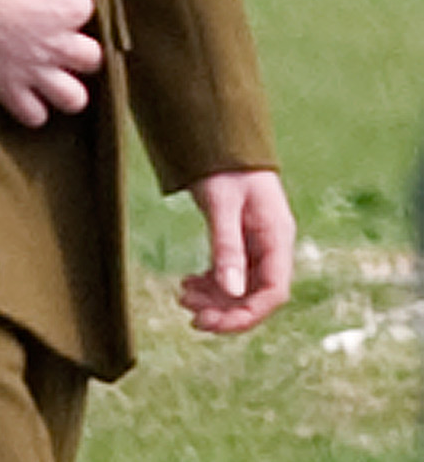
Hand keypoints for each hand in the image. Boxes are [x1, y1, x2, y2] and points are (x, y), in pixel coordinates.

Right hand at [0, 0, 101, 126]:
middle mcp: (60, 42)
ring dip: (65, 91)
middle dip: (79, 55)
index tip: (49, 4)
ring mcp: (37, 70)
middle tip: (58, 48)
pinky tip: (20, 98)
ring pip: (75, 98)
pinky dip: (29, 110)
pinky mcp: (8, 90)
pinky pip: (34, 115)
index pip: (85, 9)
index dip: (67, 8)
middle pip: (92, 59)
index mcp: (68, 6)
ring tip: (50, 82)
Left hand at [179, 168, 293, 334]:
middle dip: (225, 310)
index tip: (210, 323)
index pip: (273, 293)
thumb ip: (227, 247)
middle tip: (190, 315)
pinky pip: (231, 273)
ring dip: (215, 298)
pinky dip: (211, 283)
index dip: (245, 315)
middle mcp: (273, 245)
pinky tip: (188, 283)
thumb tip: (231, 290)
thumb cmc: (225, 167)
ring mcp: (259, 244)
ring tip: (182, 295)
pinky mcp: (242, 241)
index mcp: (278, 238)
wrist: (220, 138)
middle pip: (258, 295)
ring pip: (242, 287)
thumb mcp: (222, 206)